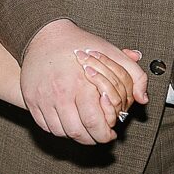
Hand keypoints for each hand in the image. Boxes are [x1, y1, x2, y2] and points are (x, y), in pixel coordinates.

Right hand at [20, 19, 148, 144]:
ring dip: (74, 135)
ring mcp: (43, 97)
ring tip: (83, 128)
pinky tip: (67, 121)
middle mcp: (60, 92)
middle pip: (78, 133)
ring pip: (61, 132)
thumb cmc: (80, 44)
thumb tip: (142, 99)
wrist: (45, 34)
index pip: (96, 124)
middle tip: (98, 134)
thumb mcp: (112, 54)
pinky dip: (57, 128)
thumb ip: (134, 75)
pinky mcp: (31, 98)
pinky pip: (45, 125)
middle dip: (92, 139)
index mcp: (82, 84)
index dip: (106, 135)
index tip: (110, 133)